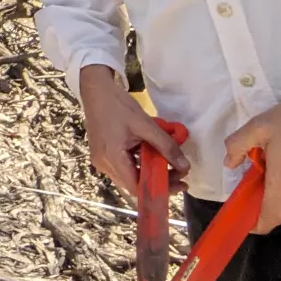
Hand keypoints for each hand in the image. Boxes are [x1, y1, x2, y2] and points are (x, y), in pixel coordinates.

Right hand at [79, 64, 189, 197]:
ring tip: (168, 163)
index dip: (160, 190)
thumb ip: (166, 146)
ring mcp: (101, 160)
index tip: (180, 183)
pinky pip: (123, 168)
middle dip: (159, 182)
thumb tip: (185, 167)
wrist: (95, 90)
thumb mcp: (146, 124)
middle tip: (179, 172)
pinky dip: (139, 166)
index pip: (137, 188)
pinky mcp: (101, 155)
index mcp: (112, 157)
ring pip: (129, 178)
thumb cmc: (118, 105)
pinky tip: (150, 155)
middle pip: (134, 185)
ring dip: (149, 174)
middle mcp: (104, 164)